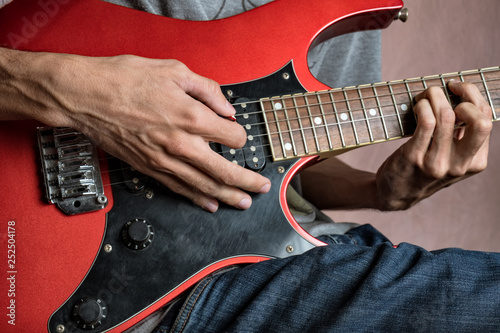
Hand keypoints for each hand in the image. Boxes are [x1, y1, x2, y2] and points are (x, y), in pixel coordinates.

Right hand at [1, 50, 269, 211]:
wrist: (86, 97)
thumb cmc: (124, 81)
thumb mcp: (173, 71)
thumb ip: (207, 90)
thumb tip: (225, 107)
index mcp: (191, 116)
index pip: (232, 136)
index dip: (240, 135)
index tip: (238, 133)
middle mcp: (181, 144)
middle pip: (224, 171)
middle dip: (248, 181)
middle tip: (262, 186)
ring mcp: (165, 160)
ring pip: (204, 186)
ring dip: (228, 196)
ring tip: (244, 202)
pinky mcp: (149, 168)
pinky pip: (179, 189)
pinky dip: (197, 198)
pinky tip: (210, 204)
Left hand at [375, 80, 491, 209]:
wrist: (397, 193)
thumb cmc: (426, 167)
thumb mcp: (453, 158)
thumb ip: (463, 136)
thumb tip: (466, 96)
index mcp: (476, 162)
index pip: (486, 119)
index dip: (473, 96)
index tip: (458, 87)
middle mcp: (459, 165)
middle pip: (480, 122)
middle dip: (465, 95)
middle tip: (447, 90)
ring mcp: (436, 163)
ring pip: (446, 116)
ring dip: (435, 96)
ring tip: (426, 96)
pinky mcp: (413, 157)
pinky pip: (425, 122)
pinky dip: (422, 106)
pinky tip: (418, 106)